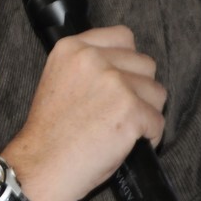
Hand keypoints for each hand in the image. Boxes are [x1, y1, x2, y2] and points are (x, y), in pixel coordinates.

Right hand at [0, 25, 165, 200]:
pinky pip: (158, 121)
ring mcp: (113, 82)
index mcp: (72, 47)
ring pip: (156, 92)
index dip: (127, 62)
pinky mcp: (129, 109)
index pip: (123, 36)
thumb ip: (88, 64)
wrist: (42, 164)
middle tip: (119, 110)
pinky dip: (149, 137)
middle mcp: (93, 58)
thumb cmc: (50, 131)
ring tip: (122, 127)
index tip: (121, 80)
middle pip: (144, 64)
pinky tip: (127, 143)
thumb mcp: (59, 78)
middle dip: (139, 88)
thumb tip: (126, 66)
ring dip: (146, 112)